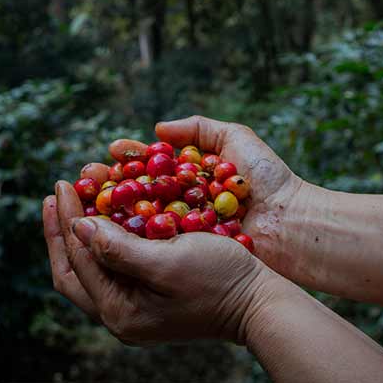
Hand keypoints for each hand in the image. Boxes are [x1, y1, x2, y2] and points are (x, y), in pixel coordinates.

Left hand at [42, 178, 275, 345]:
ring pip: (92, 268)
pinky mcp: (150, 300)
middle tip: (58, 193)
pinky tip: (109, 217)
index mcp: (119, 311)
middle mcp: (121, 316)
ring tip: (76, 200)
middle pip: (74, 270)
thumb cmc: (219, 279)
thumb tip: (79, 227)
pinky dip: (105, 240)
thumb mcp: (168, 259)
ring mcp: (135, 310)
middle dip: (62, 230)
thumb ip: (119, 248)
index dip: (66, 219)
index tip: (63, 183)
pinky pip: (114, 268)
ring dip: (81, 234)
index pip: (78, 259)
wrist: (260, 304)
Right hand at [109, 115, 308, 277]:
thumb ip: (199, 129)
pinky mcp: (187, 255)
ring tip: (90, 199)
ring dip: (111, 211)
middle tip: (88, 177)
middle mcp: (181, 204)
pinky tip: (109, 229)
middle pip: (135, 192)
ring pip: (137, 219)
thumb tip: (158, 127)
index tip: (110, 152)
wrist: (294, 223)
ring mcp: (183, 231)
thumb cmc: (269, 180)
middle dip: (109, 184)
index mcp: (190, 177)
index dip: (127, 159)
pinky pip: (153, 245)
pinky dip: (130, 237)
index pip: (149, 164)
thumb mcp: (236, 140)